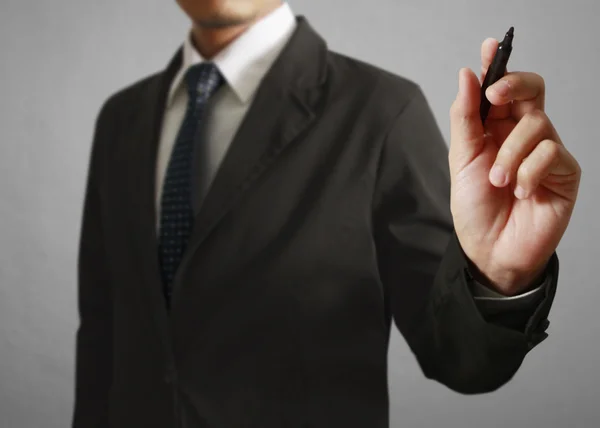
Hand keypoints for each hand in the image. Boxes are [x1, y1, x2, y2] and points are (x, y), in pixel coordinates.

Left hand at [448, 38, 580, 294]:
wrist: (490, 250)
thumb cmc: (475, 208)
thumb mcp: (461, 159)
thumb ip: (465, 117)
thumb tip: (467, 74)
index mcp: (496, 129)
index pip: (502, 89)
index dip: (498, 66)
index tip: (490, 48)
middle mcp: (522, 135)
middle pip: (532, 91)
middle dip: (513, 87)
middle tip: (495, 97)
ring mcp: (545, 153)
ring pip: (537, 124)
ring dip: (510, 154)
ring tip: (498, 180)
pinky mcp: (564, 172)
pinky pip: (551, 154)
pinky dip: (530, 173)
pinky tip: (521, 192)